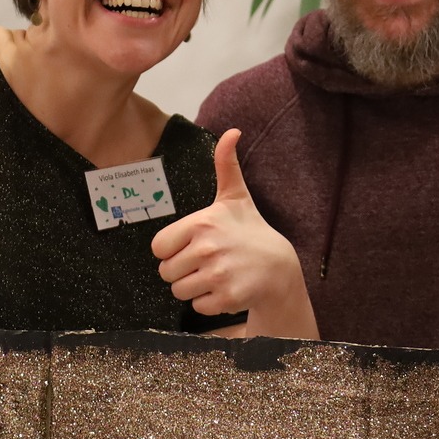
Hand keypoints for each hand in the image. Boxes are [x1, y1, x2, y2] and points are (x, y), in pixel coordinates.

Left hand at [152, 130, 304, 320]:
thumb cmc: (250, 231)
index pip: (158, 247)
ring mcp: (217, 275)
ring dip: (194, 287)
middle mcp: (207, 248)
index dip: (172, 249)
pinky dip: (208, 302)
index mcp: (201, 223)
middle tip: (206, 262)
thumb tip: (232, 131)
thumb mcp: (235, 197)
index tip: (192, 246)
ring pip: (179, 291)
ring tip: (216, 275)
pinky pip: (196, 307)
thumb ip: (225, 165)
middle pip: (166, 272)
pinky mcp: (225, 298)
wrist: (279, 268)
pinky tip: (226, 288)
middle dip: (182, 270)